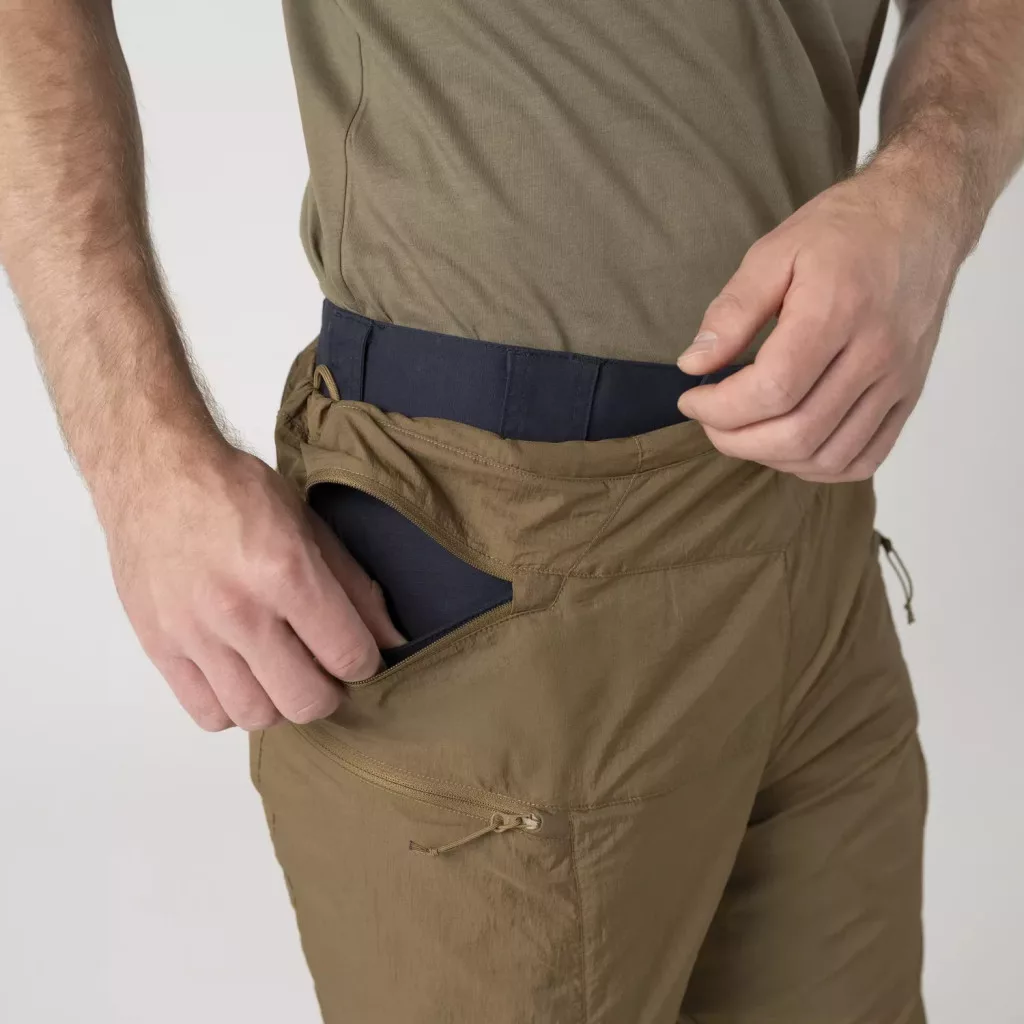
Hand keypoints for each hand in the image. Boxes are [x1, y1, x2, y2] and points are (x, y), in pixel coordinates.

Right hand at [97, 439, 405, 731]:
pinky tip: (240, 677)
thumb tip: (393, 641)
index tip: (357, 652)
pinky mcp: (159, 647)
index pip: (348, 656)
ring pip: (257, 716)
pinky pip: (207, 714)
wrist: (154, 473)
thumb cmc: (235, 491)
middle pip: (305, 700)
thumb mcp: (309, 525)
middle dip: (328, 691)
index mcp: (286, 572)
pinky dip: (232, 707)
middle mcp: (239, 610)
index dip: (364, 662)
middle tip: (323, 669)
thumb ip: (354, 588)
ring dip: (279, 702)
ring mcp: (194, 633)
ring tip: (279, 672)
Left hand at [676, 157, 965, 481]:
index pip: (772, 390)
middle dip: (735, 439)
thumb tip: (695, 363)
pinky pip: (864, 458)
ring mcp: (899, 379)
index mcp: (838, 311)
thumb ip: (732, 311)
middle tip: (708, 419)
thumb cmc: (845, 229)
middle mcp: (876, 352)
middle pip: (797, 433)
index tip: (691, 398)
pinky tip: (787, 445)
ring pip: (828, 456)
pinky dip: (818, 466)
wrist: (921, 216)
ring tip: (741, 431)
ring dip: (771, 458)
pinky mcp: (910, 394)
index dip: (719, 408)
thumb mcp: (774, 252)